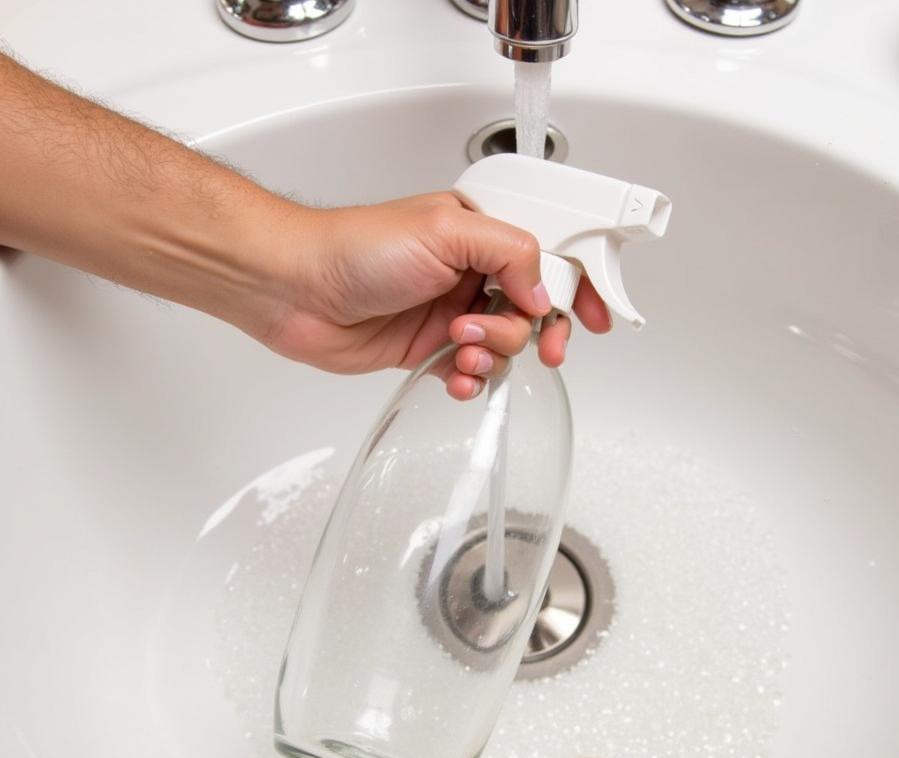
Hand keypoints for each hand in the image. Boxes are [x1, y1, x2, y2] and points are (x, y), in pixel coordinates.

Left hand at [0, 53, 609, 399]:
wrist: (295, 290)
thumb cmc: (355, 246)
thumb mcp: (447, 230)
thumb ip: (510, 253)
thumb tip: (542, 290)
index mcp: (481, 232)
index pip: (549, 258)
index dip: (576, 288)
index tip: (595, 317)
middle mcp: (471, 271)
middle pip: (533, 311)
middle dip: (527, 330)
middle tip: (516, 339)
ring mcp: (452, 311)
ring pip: (505, 346)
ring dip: (491, 354)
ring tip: (458, 345)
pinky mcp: (430, 348)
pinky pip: (473, 372)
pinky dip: (469, 379)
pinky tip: (451, 374)